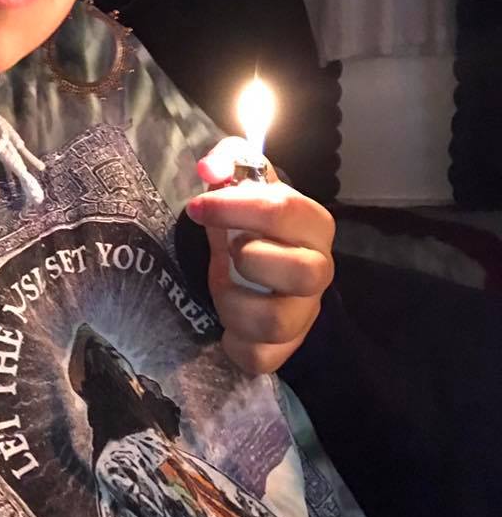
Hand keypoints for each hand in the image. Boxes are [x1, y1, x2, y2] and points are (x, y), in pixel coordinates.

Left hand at [185, 137, 334, 374]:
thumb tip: (210, 167)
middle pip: (300, 272)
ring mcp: (304, 314)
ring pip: (274, 320)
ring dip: (232, 300)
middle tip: (227, 251)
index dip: (235, 206)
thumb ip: (228, 161)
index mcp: (314, 225)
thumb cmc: (252, 225)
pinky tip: (228, 320)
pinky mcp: (283, 350)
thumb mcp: (242, 184)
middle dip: (248, 258)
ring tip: (224, 286)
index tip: (198, 207)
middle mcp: (319, 271)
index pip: (285, 211)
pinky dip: (233, 339)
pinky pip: (258, 355)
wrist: (259, 275)